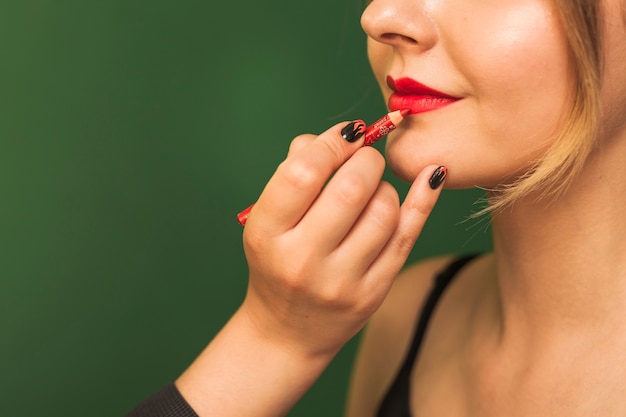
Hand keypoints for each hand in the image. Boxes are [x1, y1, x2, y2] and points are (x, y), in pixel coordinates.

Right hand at [240, 121, 444, 359]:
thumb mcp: (268, 221)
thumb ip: (295, 171)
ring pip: (384, 210)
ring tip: (371, 191)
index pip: (303, 173)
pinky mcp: (372, 294)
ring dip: (384, 186)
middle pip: (350, 189)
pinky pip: (406, 236)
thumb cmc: (277, 260)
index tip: (349, 132)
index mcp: (266, 234)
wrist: (286, 332)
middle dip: (366, 159)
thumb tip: (341, 135)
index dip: (332, 141)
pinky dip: (423, 200)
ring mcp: (340, 281)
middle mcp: (302, 261)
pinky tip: (433, 174)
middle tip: (365, 158)